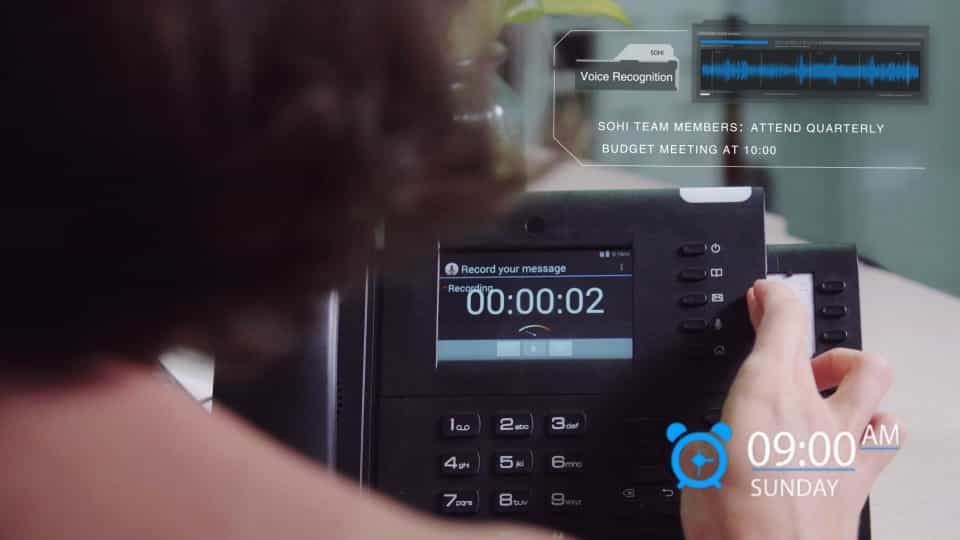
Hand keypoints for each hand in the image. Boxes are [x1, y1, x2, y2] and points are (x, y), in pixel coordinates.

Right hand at [681, 280, 901, 539]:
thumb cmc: (733, 529)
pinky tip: (854, 434)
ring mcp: (843, 446)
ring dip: (853, 375)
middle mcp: (813, 413)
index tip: (765, 293)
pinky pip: (886, 436)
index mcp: (764, 396)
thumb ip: (711, 440)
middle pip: (840, 347)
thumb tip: (713, 442)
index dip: (776, 295)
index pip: (785, 318)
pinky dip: (875, 426)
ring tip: (829, 387)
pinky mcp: (859, 480)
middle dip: (816, 337)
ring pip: (875, 382)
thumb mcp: (696, 466)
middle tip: (790, 345)